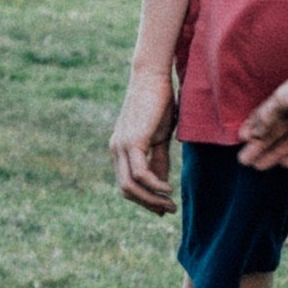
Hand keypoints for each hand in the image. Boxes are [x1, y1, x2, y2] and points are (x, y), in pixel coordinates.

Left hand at [110, 71, 177, 214]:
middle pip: (125, 189)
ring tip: (170, 203)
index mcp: (121, 149)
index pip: (126, 184)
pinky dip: (154, 185)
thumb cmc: (158, 104)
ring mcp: (122, 144)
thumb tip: (162, 186)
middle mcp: (116, 148)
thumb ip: (159, 161)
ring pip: (130, 185)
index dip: (144, 199)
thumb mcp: (160, 138)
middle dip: (148, 204)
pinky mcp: (132, 140)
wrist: (154, 77)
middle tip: (169, 210)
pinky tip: (168, 188)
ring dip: (151, 199)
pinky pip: (139, 172)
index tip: (164, 208)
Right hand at [236, 59, 287, 169]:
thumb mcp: (281, 99)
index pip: (264, 118)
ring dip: (274, 155)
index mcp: (285, 103)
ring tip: (258, 167)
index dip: (252, 129)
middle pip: (274, 135)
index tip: (240, 140)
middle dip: (259, 148)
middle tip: (243, 161)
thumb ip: (265, 117)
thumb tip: (252, 135)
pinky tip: (284, 164)